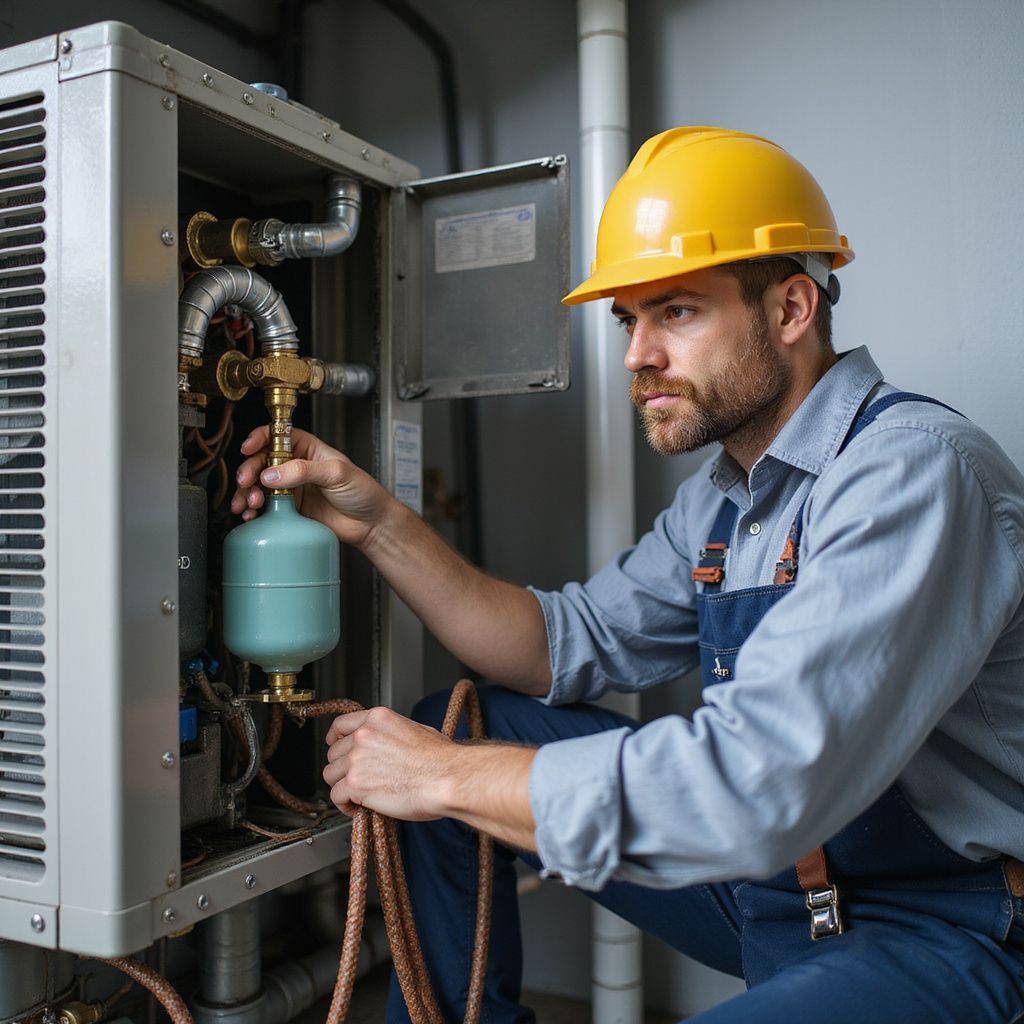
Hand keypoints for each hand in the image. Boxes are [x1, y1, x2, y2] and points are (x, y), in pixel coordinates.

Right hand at [230, 426, 396, 548]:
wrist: (371, 524)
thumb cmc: (363, 492)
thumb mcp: (337, 473)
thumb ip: (304, 470)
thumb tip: (272, 474)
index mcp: (308, 449)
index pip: (277, 436)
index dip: (260, 438)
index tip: (249, 448)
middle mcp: (296, 467)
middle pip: (262, 461)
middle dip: (249, 470)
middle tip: (246, 482)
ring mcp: (292, 489)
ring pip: (260, 486)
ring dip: (248, 492)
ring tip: (250, 503)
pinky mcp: (290, 511)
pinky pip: (266, 508)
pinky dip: (254, 511)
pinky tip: (251, 515)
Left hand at [323, 706, 455, 819]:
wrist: (447, 778)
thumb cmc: (441, 760)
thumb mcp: (416, 730)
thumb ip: (392, 734)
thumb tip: (387, 746)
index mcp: (378, 719)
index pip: (341, 725)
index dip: (336, 739)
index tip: (336, 746)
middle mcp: (364, 735)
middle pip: (334, 753)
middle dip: (343, 768)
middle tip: (358, 779)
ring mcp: (357, 758)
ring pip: (331, 775)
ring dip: (342, 786)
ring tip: (359, 796)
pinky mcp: (355, 783)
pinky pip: (336, 797)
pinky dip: (345, 805)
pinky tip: (359, 807)